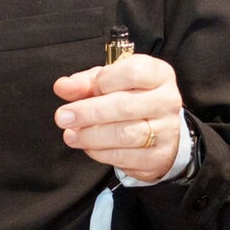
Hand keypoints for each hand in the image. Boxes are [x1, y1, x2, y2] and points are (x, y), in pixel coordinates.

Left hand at [53, 53, 183, 183]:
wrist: (160, 132)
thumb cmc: (131, 99)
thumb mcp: (110, 83)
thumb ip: (85, 83)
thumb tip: (62, 86)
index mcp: (158, 74)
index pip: (132, 73)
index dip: (102, 81)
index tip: (81, 90)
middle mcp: (167, 101)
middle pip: (124, 106)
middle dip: (87, 112)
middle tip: (63, 117)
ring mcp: (166, 130)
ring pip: (124, 134)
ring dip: (90, 135)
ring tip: (70, 134)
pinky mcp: (158, 156)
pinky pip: (124, 156)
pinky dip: (100, 152)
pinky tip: (88, 146)